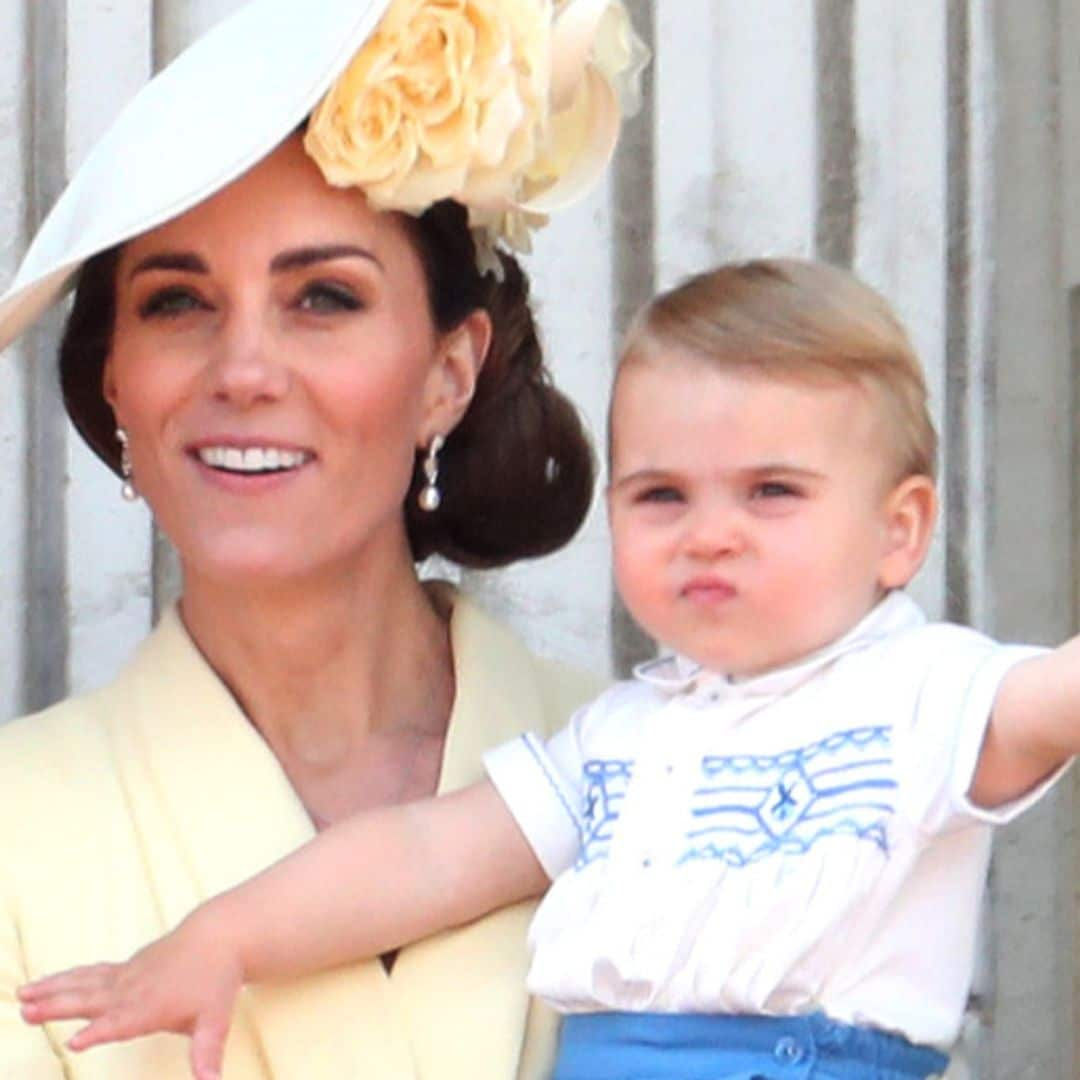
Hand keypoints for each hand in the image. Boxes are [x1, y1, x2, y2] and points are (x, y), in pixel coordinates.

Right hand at [17, 909, 241, 1079]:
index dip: (98, 1033)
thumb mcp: (215, 1020)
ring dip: (52, 989)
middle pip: (91, 1000)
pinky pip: (90, 974)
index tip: (75, 1041)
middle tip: (26, 1012)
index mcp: (151, 1008)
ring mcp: (126, 976)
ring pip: (84, 983)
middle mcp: (133, 991)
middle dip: (58, 1007)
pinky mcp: (124, 968)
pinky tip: (45, 983)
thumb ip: (207, 1053)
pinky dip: (66, 978)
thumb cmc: (215, 981)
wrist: (219, 937)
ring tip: (21, 995)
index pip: (120, 1023)